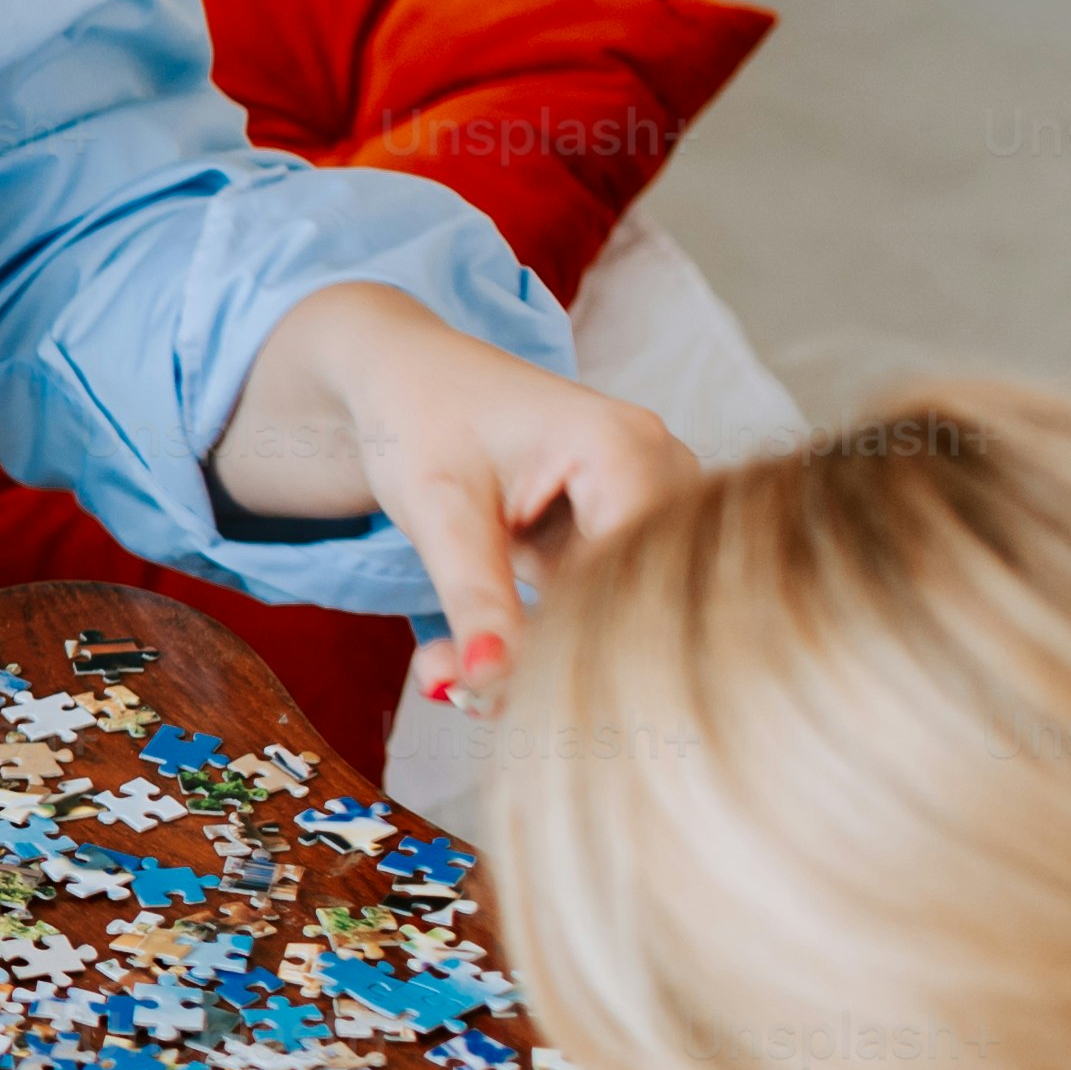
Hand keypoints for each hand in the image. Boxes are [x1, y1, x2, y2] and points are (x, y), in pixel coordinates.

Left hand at [210, 284, 696, 709]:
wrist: (406, 376)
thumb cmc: (418, 417)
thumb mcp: (437, 509)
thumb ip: (473, 596)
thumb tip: (488, 683)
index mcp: (625, 447)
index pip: (633, 576)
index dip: (574, 647)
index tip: (491, 693)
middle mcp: (664, 472)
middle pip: (638, 600)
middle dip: (550, 659)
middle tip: (455, 691)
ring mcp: (654, 501)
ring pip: (622, 613)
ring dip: (542, 654)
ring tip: (446, 667)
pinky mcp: (627, 532)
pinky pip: (603, 605)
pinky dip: (541, 636)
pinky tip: (474, 651)